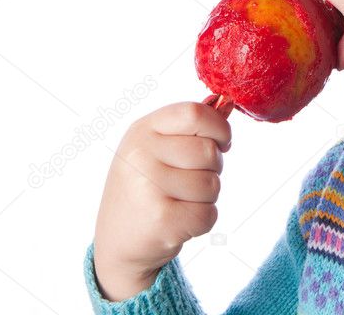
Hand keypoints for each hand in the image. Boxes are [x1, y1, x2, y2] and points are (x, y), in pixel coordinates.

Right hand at [93, 101, 231, 300]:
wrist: (116, 241)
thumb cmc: (144, 187)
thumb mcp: (156, 147)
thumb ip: (190, 126)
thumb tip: (226, 102)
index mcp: (142, 130)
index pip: (194, 113)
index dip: (219, 127)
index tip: (222, 142)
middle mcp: (141, 155)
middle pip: (209, 151)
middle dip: (214, 168)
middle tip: (191, 178)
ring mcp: (149, 187)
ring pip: (212, 185)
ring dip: (207, 197)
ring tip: (180, 201)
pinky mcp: (161, 220)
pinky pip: (208, 214)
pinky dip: (202, 220)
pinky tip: (179, 220)